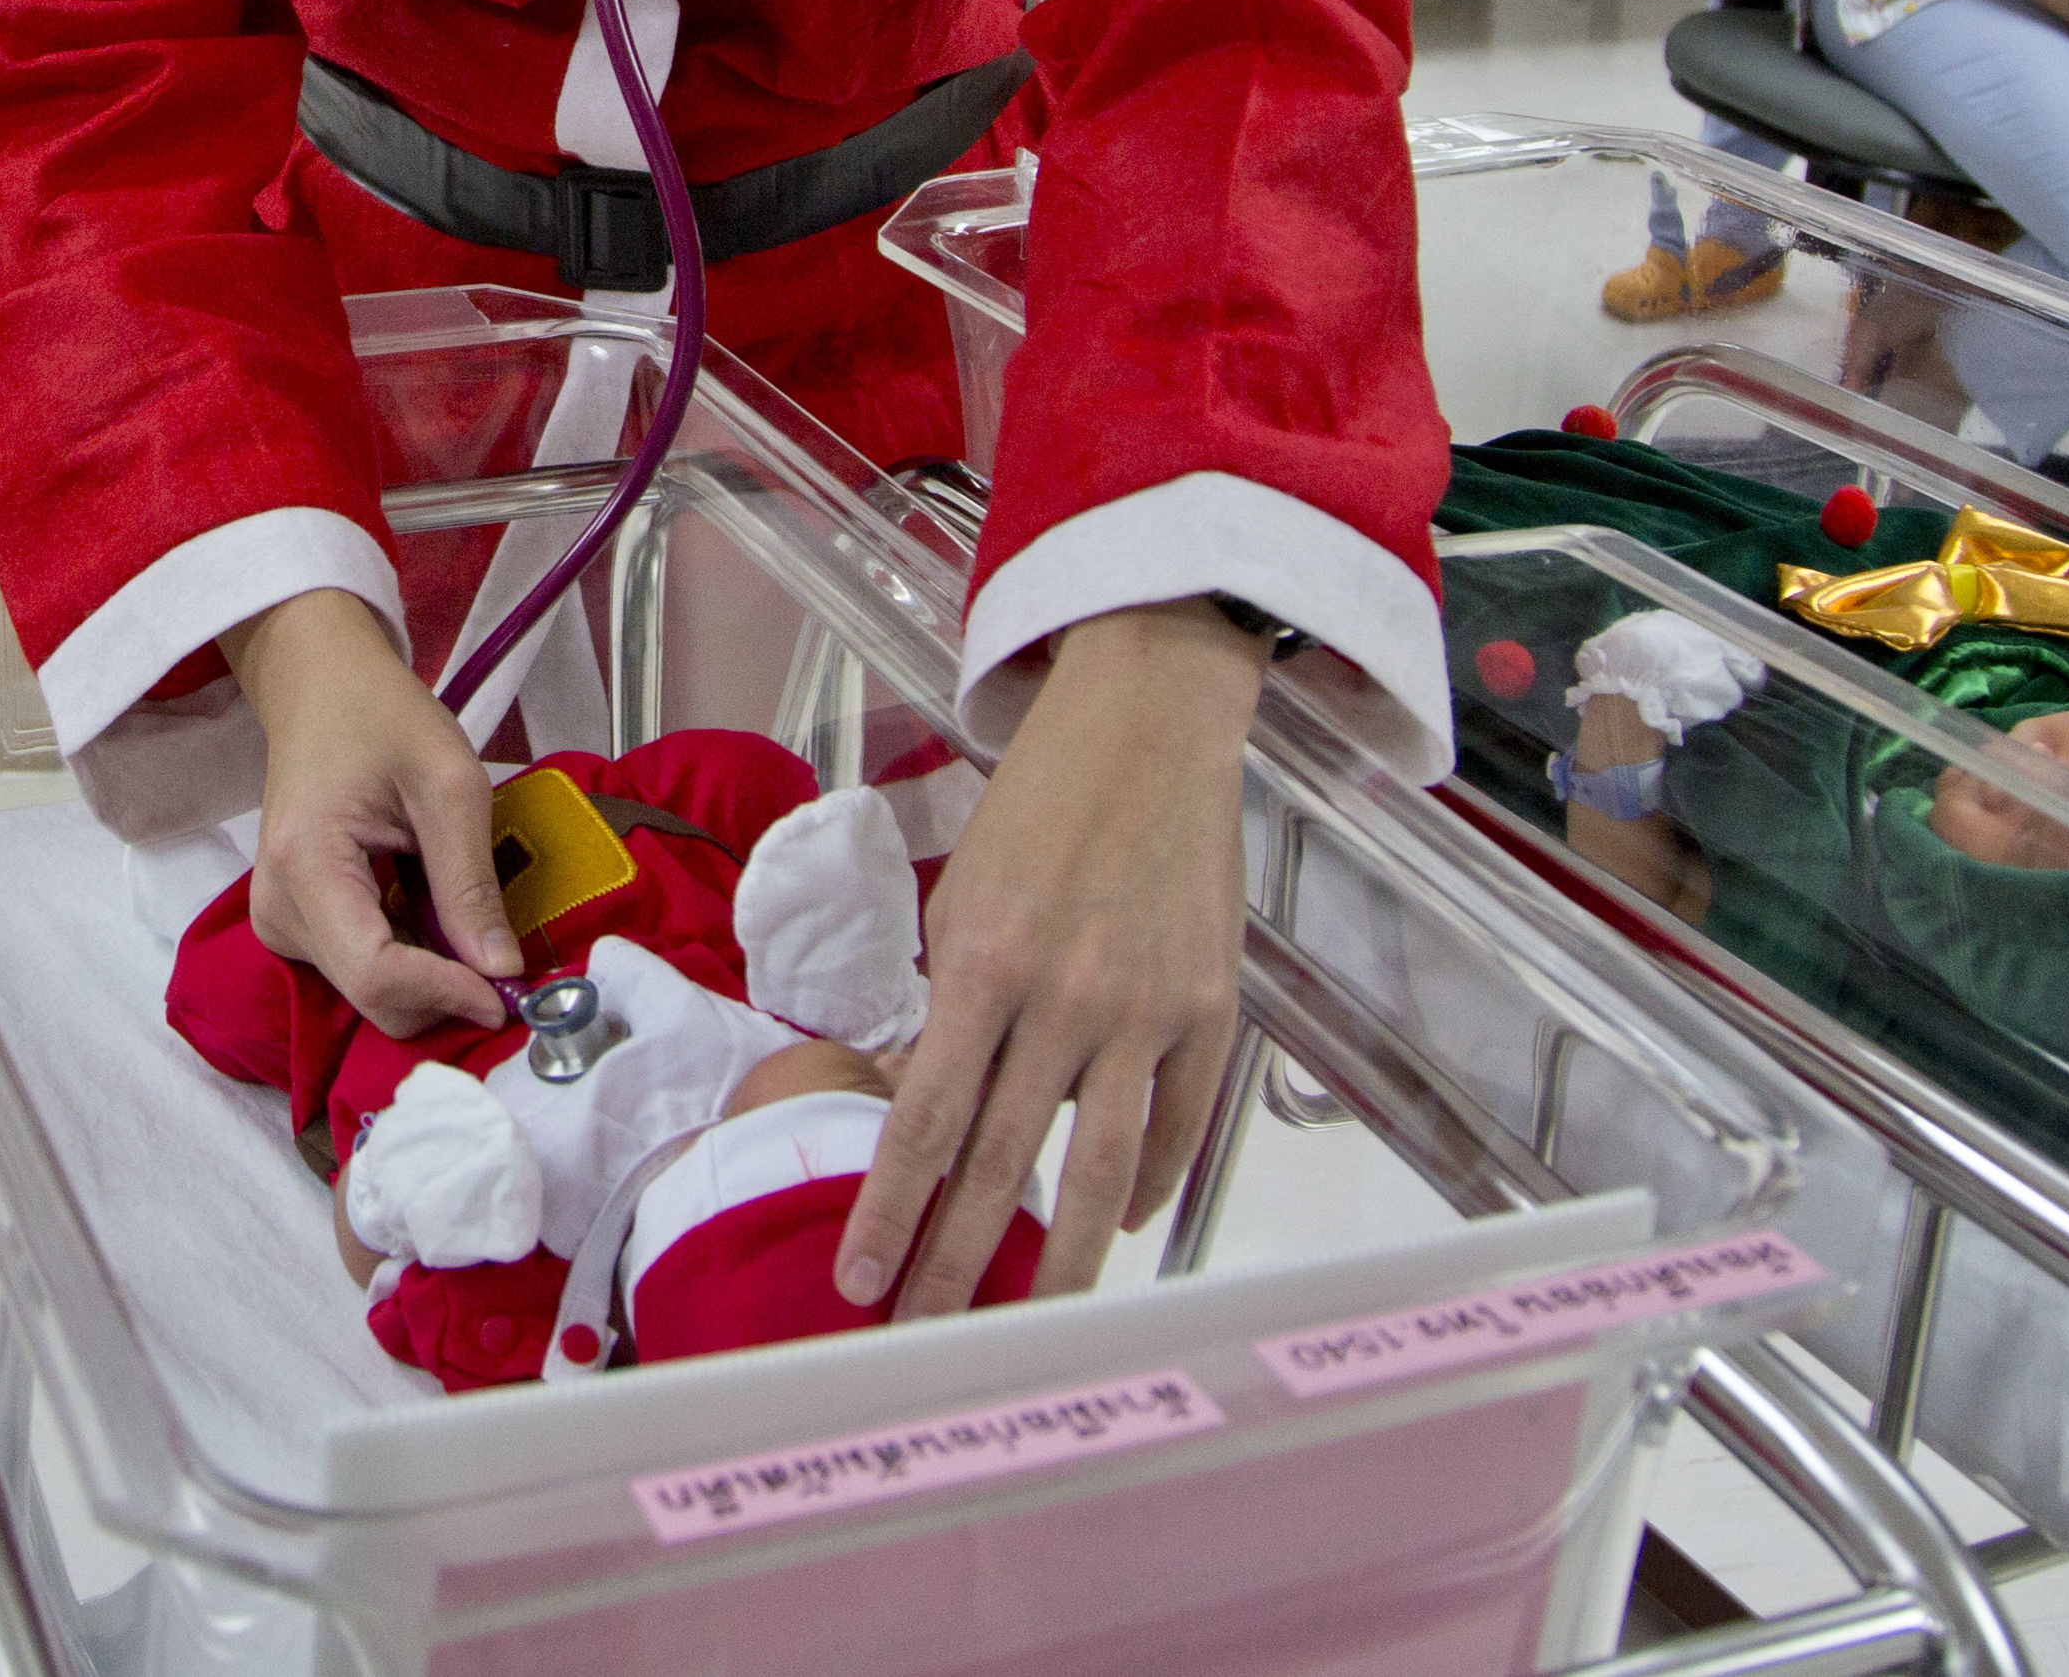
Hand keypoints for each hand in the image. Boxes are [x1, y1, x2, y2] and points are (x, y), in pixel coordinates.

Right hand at [224, 589, 513, 1033]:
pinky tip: (431, 904)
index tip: (508, 989)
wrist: (319, 685)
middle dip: (445, 990)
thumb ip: (471, 883)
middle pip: (372, 995)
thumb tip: (503, 970)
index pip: (376, 973)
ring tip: (461, 906)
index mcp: (307, 867)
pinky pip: (362, 968)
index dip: (447, 994)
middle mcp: (278, 908)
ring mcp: (279, 920)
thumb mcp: (449, 783)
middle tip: (504, 954)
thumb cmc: (380, 715)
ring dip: (432, 971)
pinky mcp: (294, 922)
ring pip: (370, 991)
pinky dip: (413, 954)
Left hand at [838, 599, 1264, 1312]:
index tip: (857, 1280)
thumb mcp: (966, 896)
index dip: (889, 1209)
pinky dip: (1145, 1189)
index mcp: (984, 963)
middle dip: (954, 1264)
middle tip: (922, 1339)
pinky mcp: (1211, 1012)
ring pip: (1099, 1173)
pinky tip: (1113, 1227)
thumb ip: (949, 1006)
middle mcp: (1065, 998)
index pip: (924, 1119)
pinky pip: (1175, 1129)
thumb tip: (919, 1108)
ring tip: (1025, 1327)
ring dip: (1056, 1262)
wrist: (1150, 729)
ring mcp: (1146, 1011)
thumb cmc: (1041, 807)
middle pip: (1001, 1164)